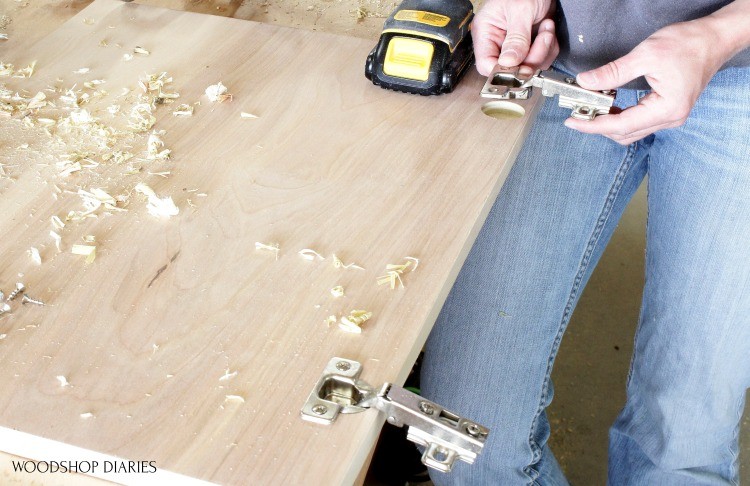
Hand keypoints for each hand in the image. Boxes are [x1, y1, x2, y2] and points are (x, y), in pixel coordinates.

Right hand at [471, 0, 557, 75]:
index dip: (502, 70)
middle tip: (542, 39)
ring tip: (546, 28)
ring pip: (529, 66)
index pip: (486, 64)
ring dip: (543, 50)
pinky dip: (549, 47)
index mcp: (486, 32)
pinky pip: (541, 59)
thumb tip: (509, 62)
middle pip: (511, 68)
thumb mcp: (521, 11)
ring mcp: (515, 45)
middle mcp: (498, 42)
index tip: (520, 67)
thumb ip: (516, 38)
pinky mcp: (531, 46)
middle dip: (531, 58)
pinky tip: (548, 29)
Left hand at [566, 20, 732, 144]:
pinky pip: (639, 123)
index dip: (593, 126)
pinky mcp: (669, 111)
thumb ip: (613, 72)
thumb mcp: (645, 55)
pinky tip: (608, 106)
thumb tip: (585, 82)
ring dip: (609, 123)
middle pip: (625, 133)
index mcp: (667, 109)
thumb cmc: (687, 44)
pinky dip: (621, 118)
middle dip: (598, 126)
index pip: (621, 125)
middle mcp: (671, 118)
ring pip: (631, 131)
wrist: (714, 39)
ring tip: (589, 110)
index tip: (572, 122)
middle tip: (576, 114)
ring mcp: (671, 117)